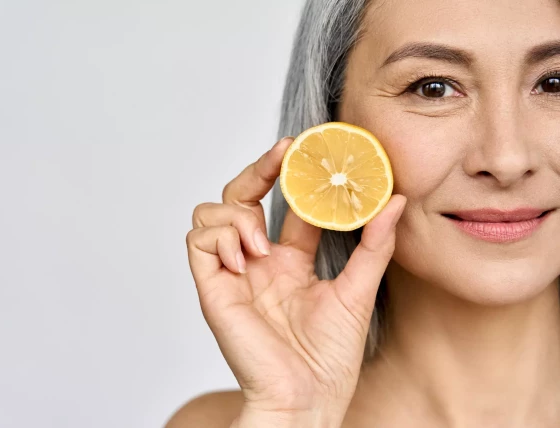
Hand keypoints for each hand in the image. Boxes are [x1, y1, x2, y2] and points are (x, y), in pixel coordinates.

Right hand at [186, 137, 406, 427]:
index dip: (288, 172)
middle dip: (258, 170)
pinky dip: (220, 237)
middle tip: (281, 153)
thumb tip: (395, 200)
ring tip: (261, 243)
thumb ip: (374, 244)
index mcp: (288, 261)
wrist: (307, 398)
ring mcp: (232, 272)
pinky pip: (198, 241)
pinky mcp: (212, 287)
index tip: (303, 147)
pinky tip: (245, 257)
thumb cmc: (330, 357)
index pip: (281, 203)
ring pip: (211, 212)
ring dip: (237, 213)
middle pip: (240, 196)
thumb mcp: (358, 290)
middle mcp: (257, 261)